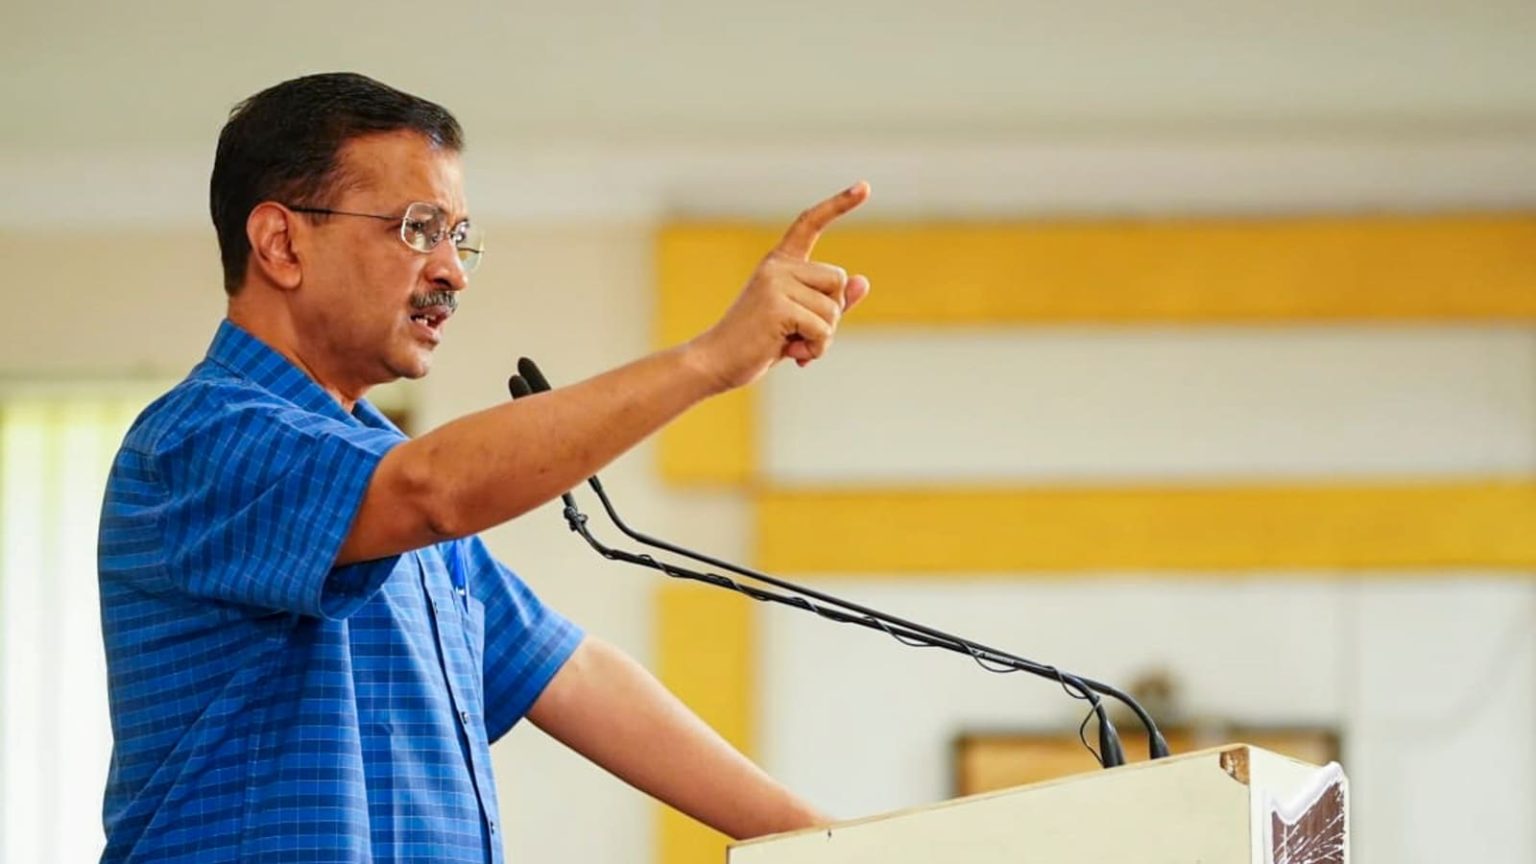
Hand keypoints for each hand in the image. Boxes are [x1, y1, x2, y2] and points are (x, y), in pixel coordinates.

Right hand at [691, 182, 871, 390]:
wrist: (717, 361)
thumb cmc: (759, 342)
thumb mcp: (800, 319)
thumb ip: (831, 302)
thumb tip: (864, 281)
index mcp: (780, 262)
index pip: (810, 223)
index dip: (839, 204)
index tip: (865, 186)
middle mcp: (777, 266)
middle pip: (839, 280)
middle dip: (832, 314)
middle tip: (802, 332)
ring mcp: (774, 283)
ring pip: (834, 308)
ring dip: (823, 336)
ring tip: (793, 344)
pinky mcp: (776, 305)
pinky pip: (821, 328)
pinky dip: (815, 347)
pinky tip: (791, 351)